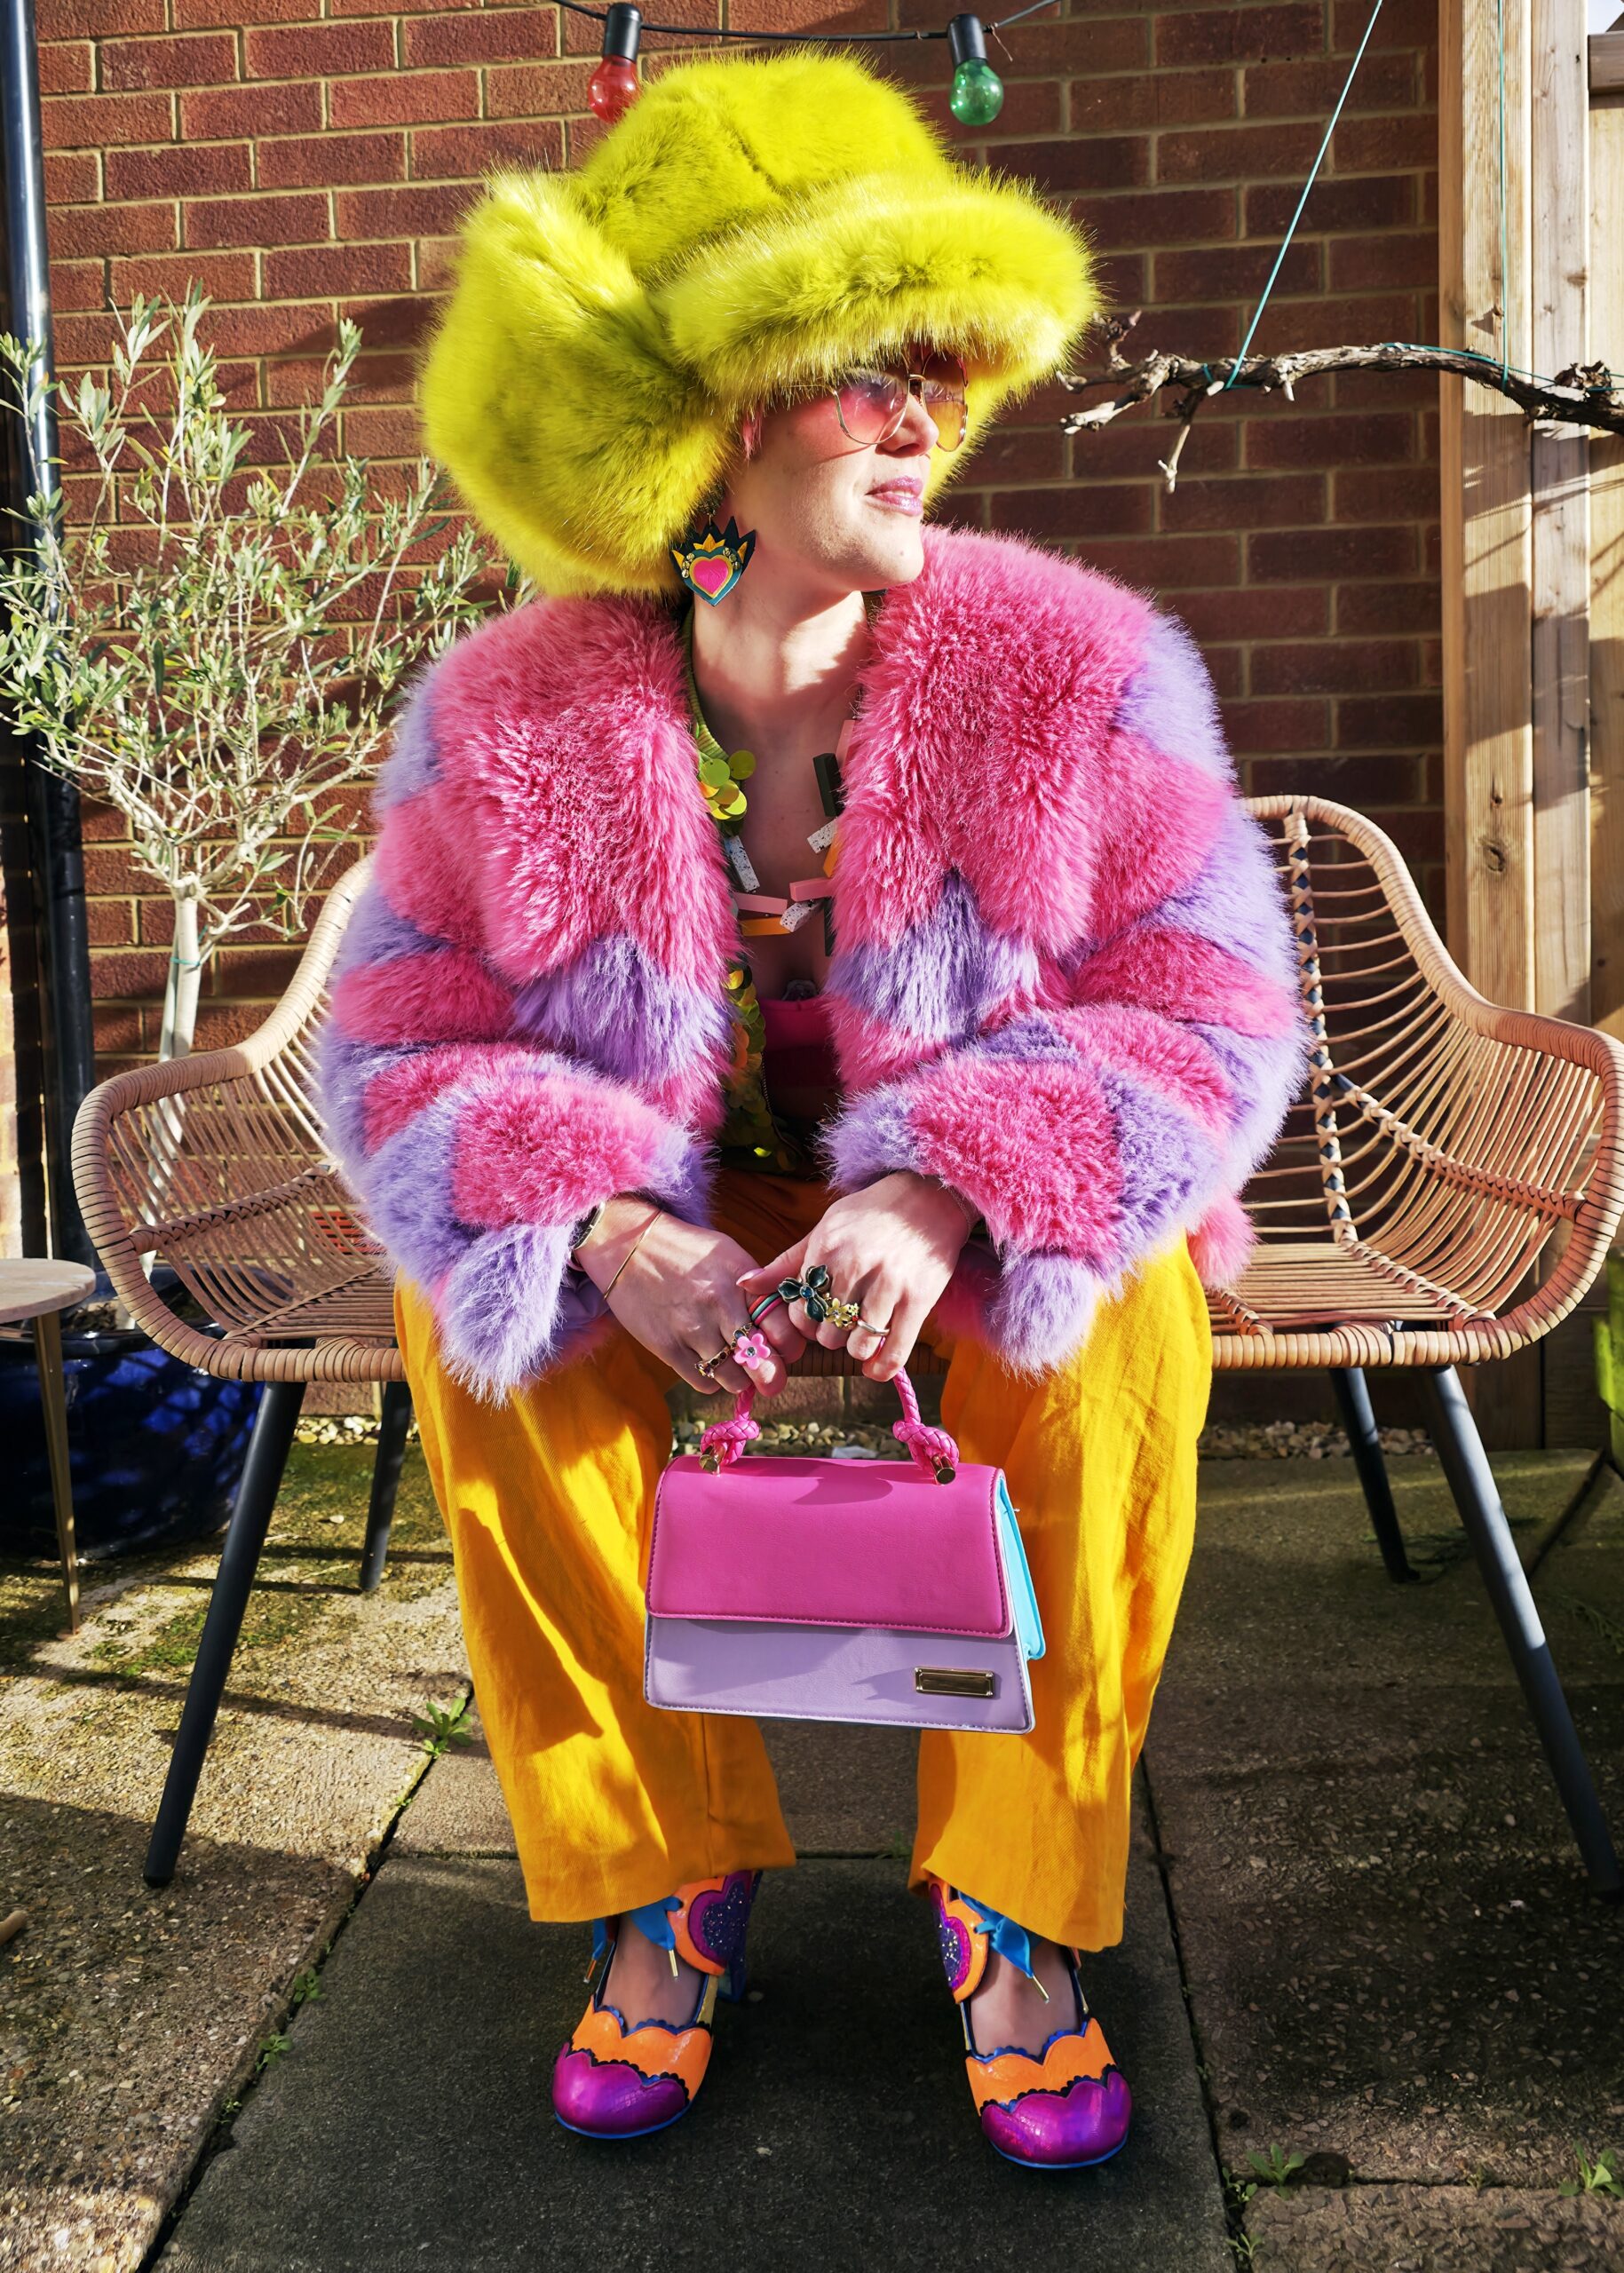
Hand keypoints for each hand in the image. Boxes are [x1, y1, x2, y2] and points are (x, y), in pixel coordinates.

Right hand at [575, 1199, 805, 1396]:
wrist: (629, 1248)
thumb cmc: (686, 1251)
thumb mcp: (729, 1257)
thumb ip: (757, 1291)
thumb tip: (781, 1326)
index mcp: (741, 1282)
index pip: (782, 1329)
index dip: (790, 1347)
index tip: (786, 1350)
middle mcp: (719, 1307)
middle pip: (761, 1364)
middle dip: (772, 1375)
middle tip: (769, 1374)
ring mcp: (692, 1330)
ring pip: (734, 1380)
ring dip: (740, 1379)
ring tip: (735, 1365)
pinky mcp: (667, 1348)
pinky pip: (704, 1382)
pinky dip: (713, 1378)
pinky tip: (710, 1361)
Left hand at [734, 1172, 973, 1382]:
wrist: (930, 1197)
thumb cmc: (871, 1214)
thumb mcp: (825, 1228)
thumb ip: (787, 1262)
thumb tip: (743, 1285)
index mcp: (826, 1249)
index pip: (800, 1308)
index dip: (804, 1321)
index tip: (816, 1316)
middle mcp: (855, 1266)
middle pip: (826, 1331)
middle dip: (829, 1336)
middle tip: (839, 1327)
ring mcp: (889, 1284)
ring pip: (858, 1344)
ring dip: (855, 1350)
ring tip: (859, 1339)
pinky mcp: (918, 1299)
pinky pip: (895, 1349)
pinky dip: (882, 1367)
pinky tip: (874, 1368)